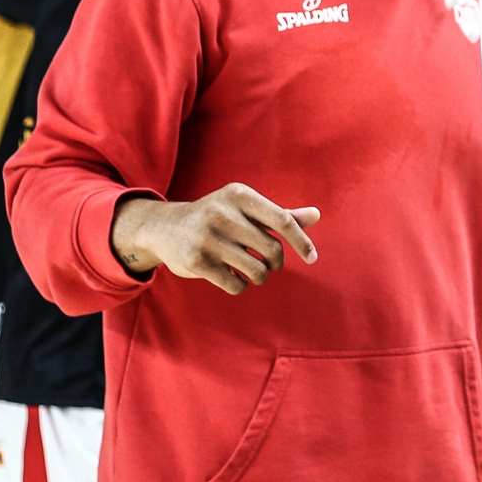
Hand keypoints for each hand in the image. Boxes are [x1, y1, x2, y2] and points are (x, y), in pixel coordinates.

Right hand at [110, 184, 321, 295]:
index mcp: (239, 195)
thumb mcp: (246, 209)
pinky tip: (233, 278)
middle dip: (276, 262)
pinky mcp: (196, 262)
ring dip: (260, 276)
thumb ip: (280, 214)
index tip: (312, 258)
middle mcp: (222, 213)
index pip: (283, 220)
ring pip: (257, 270)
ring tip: (252, 271)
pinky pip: (236, 284)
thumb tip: (317, 215)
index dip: (302, 241)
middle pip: (272, 249)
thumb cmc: (218, 217)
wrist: (165, 227)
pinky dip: (241, 286)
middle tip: (270, 263)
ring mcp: (207, 238)